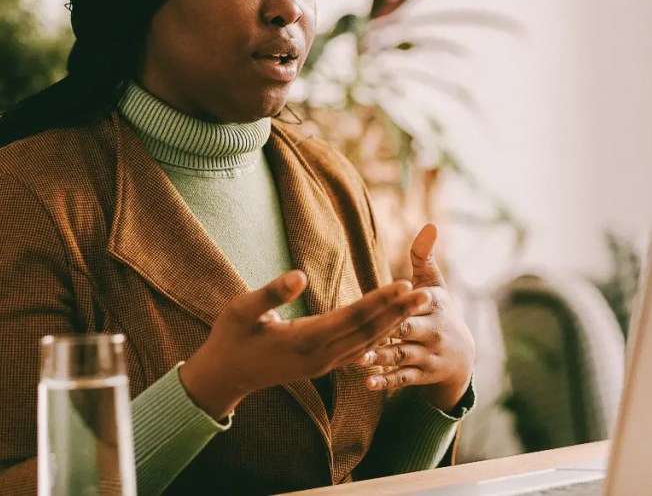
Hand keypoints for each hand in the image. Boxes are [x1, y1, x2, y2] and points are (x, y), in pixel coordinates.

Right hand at [180, 270, 428, 419]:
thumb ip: (272, 292)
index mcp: (305, 339)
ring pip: (366, 343)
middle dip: (398, 312)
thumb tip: (299, 274)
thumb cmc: (231, 337)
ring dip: (393, 323)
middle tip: (427, 292)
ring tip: (416, 305)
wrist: (225, 376)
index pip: (352, 317)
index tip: (404, 284)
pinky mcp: (320, 366)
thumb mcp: (243, 309)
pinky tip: (391, 327)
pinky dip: (377, 337)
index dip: (380, 300)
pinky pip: (356, 351)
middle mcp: (320, 356)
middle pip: (368, 331)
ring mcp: (322, 364)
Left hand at [358, 224, 475, 411]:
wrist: (461, 356)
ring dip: (381, 358)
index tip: (395, 296)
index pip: (419, 302)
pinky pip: (403, 379)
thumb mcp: (436, 284)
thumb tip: (429, 225)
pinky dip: (386, 381)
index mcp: (434, 306)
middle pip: (409, 330)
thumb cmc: (438, 311)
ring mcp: (427, 355)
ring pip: (402, 356)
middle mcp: (433, 332)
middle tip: (366, 331)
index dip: (408, 299)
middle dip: (392, 330)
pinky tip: (368, 382)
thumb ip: (424, 256)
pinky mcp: (421, 375)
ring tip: (359, 359)